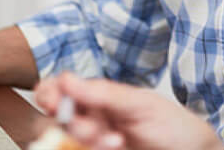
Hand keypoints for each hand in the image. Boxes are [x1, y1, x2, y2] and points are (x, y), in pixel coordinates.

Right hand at [35, 73, 223, 149]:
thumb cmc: (173, 126)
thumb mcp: (141, 104)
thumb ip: (105, 94)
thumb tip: (68, 79)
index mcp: (99, 97)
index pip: (60, 90)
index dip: (49, 94)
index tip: (54, 102)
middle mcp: (91, 119)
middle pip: (56, 120)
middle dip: (70, 123)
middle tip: (95, 130)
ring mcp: (94, 142)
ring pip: (66, 141)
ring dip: (85, 141)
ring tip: (115, 143)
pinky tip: (117, 149)